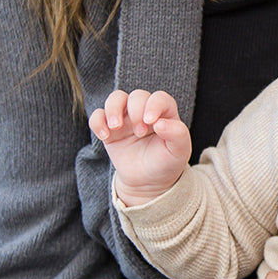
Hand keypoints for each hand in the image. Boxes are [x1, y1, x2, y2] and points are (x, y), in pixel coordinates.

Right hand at [88, 88, 191, 205]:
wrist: (148, 182)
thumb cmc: (167, 163)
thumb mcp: (179, 151)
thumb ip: (177, 134)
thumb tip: (160, 123)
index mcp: (165, 114)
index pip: (160, 98)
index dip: (154, 105)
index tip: (150, 121)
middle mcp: (145, 111)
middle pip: (137, 96)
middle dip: (136, 111)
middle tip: (139, 133)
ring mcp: (126, 118)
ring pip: (115, 98)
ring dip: (113, 108)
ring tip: (116, 127)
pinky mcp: (110, 128)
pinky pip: (97, 115)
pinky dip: (97, 122)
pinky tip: (105, 136)